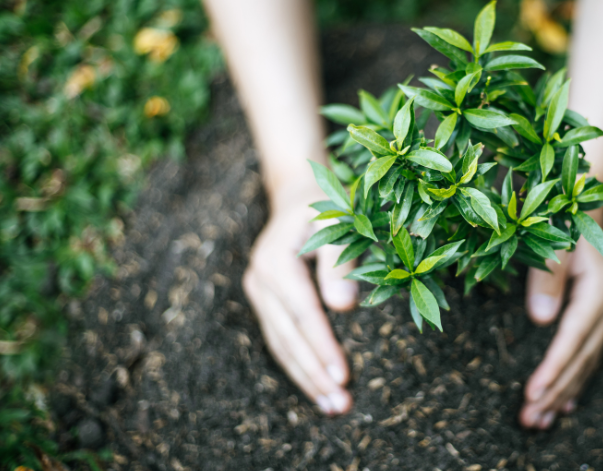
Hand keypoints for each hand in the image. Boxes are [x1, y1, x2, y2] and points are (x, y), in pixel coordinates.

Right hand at [242, 185, 359, 414]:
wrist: (297, 194)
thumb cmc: (326, 206)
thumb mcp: (338, 222)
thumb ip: (340, 261)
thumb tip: (344, 307)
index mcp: (276, 260)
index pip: (303, 313)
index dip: (323, 347)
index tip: (344, 377)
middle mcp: (260, 280)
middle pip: (288, 336)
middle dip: (314, 374)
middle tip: (340, 405)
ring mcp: (258, 292)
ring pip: (280, 344)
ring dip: (305, 378)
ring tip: (332, 407)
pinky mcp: (265, 301)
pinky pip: (280, 339)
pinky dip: (297, 365)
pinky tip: (316, 388)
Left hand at [519, 210, 602, 428]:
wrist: (586, 209)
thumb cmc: (563, 222)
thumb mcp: (552, 243)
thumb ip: (547, 280)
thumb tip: (541, 320)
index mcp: (599, 290)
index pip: (572, 340)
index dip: (552, 369)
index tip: (531, 395)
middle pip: (581, 359)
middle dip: (554, 392)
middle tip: (529, 420)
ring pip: (586, 363)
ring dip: (563, 393)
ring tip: (540, 421)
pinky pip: (591, 356)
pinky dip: (576, 381)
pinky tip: (565, 405)